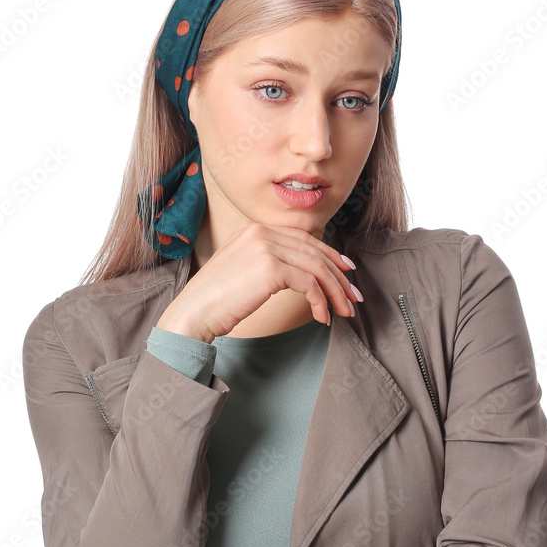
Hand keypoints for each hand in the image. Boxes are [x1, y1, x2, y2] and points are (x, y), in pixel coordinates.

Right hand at [155, 221, 358, 340]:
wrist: (193, 313)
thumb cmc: (216, 301)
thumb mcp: (243, 271)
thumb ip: (268, 262)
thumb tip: (303, 275)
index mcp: (254, 228)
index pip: (303, 239)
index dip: (330, 255)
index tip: (347, 272)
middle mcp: (260, 232)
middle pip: (314, 252)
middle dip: (339, 277)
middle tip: (353, 298)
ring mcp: (265, 247)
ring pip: (316, 268)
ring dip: (335, 293)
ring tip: (344, 312)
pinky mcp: (271, 268)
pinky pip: (309, 284)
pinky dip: (320, 302)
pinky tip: (322, 317)